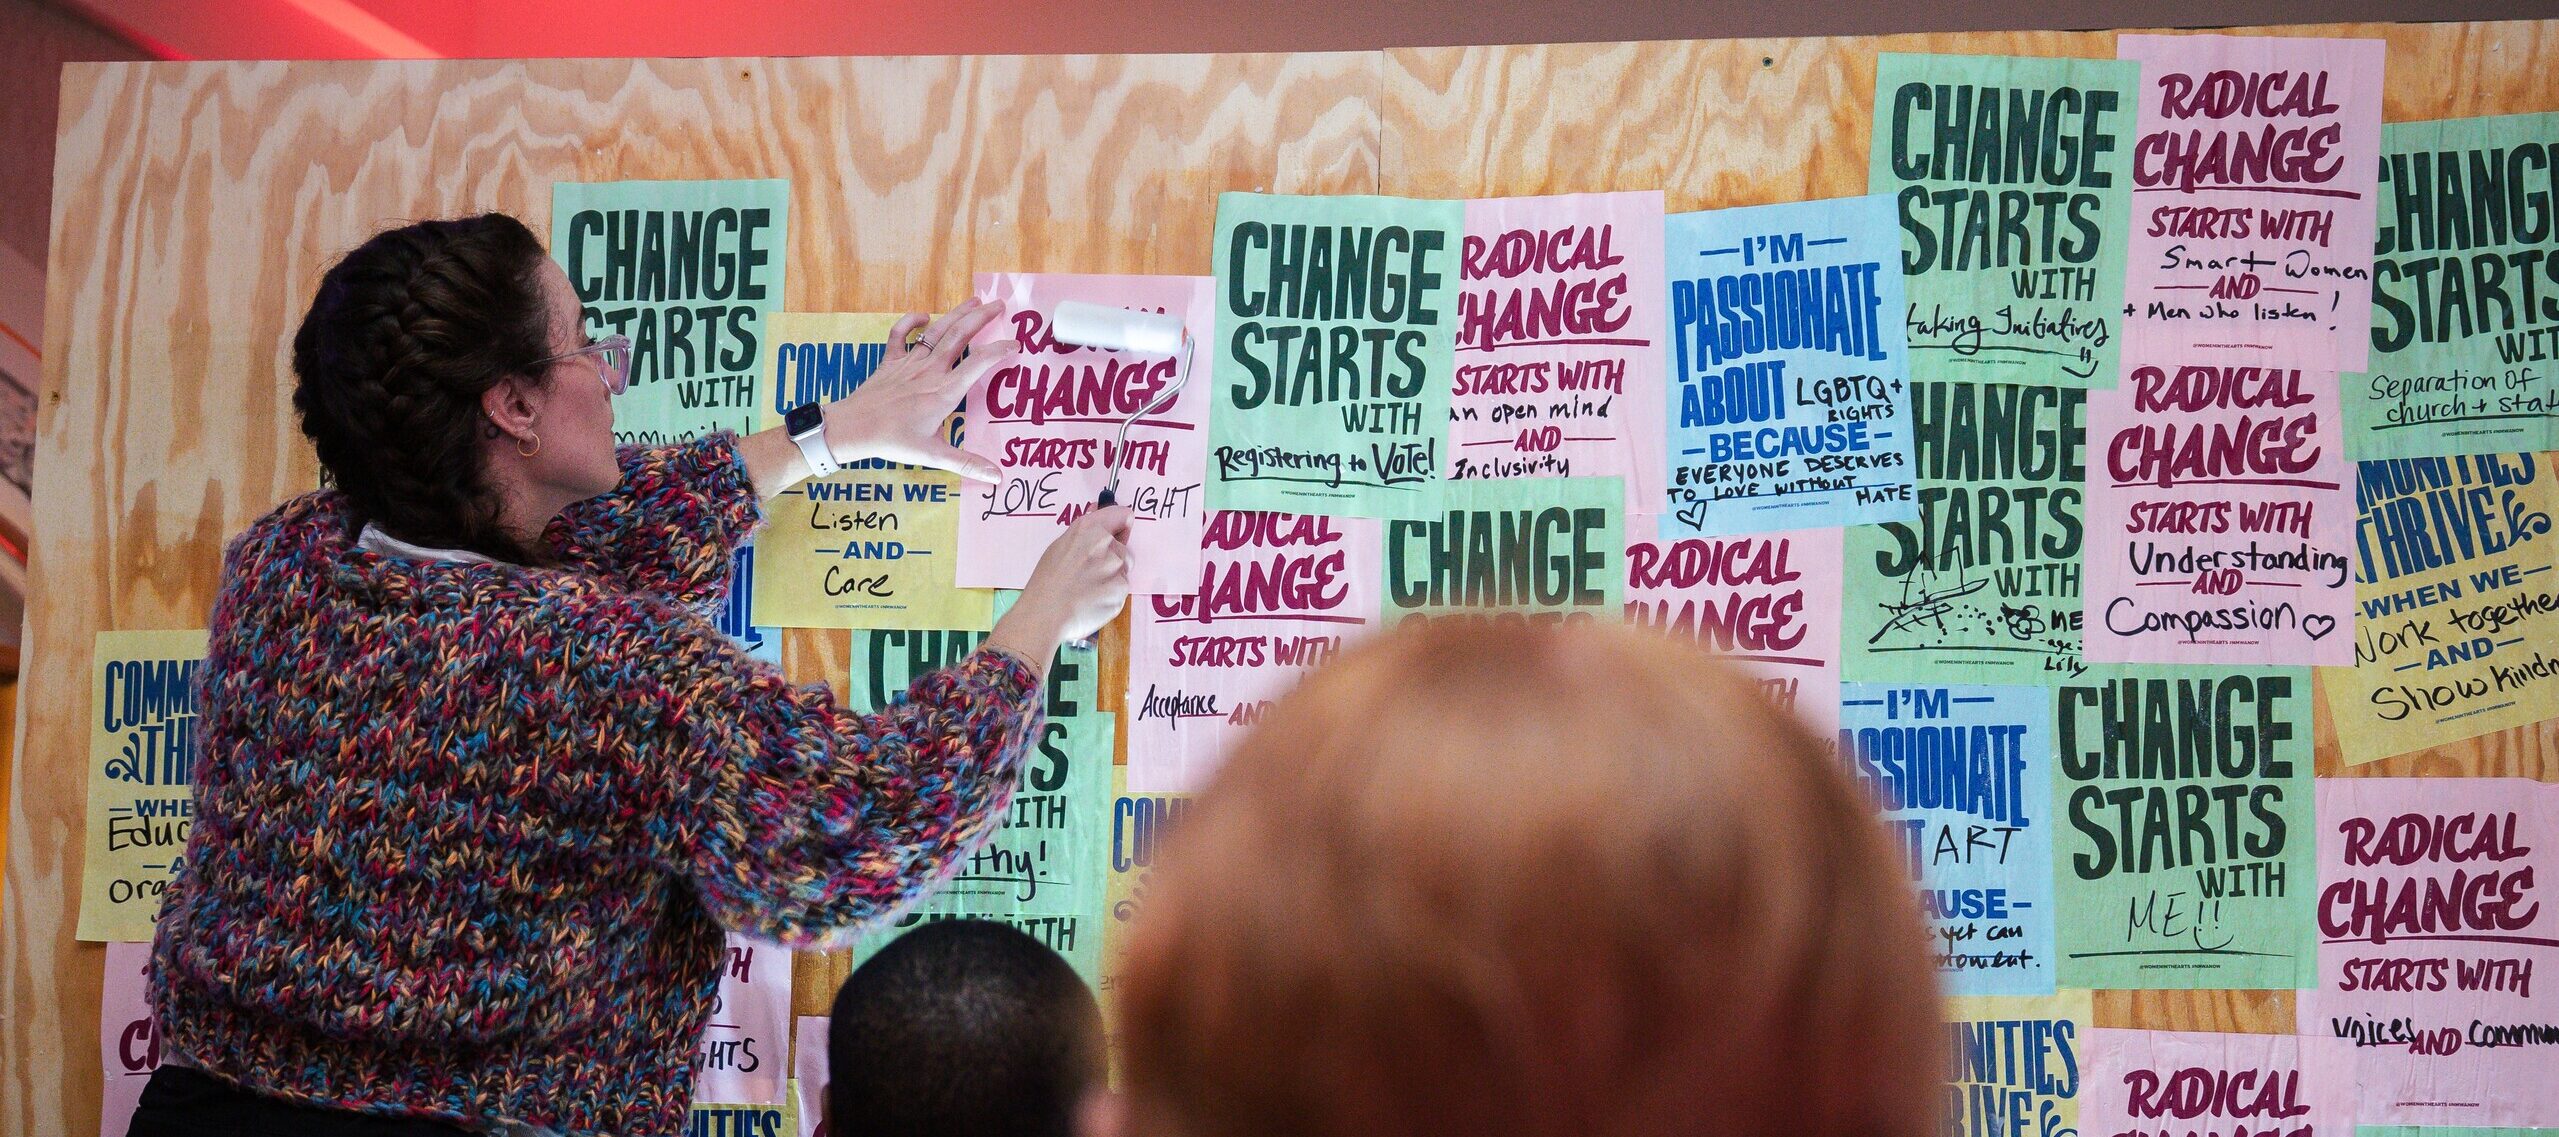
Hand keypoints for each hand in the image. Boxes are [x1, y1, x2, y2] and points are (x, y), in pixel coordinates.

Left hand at [822, 297, 1014, 481]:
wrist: (853, 428)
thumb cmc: (893, 441)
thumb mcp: (933, 454)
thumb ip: (967, 463)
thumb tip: (997, 477)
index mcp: (944, 392)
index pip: (979, 364)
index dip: (1000, 351)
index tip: (1016, 346)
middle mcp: (930, 371)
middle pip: (960, 335)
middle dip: (982, 318)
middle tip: (1001, 305)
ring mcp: (909, 363)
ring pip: (937, 330)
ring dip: (957, 313)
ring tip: (975, 301)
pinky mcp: (890, 362)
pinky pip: (900, 335)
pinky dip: (911, 322)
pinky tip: (924, 317)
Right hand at [988, 506, 1133, 662]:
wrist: (1044, 615)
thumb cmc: (1046, 581)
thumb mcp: (1059, 546)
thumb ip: (1084, 532)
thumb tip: (1098, 511)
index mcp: (1088, 528)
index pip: (1123, 515)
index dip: (1119, 526)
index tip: (1115, 534)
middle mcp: (1105, 542)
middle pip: (1123, 547)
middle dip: (1113, 557)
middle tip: (1090, 572)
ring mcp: (1115, 566)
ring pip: (1124, 568)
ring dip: (1113, 576)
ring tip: (1089, 589)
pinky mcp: (1121, 589)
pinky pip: (1122, 588)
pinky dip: (1111, 595)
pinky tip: (1093, 600)